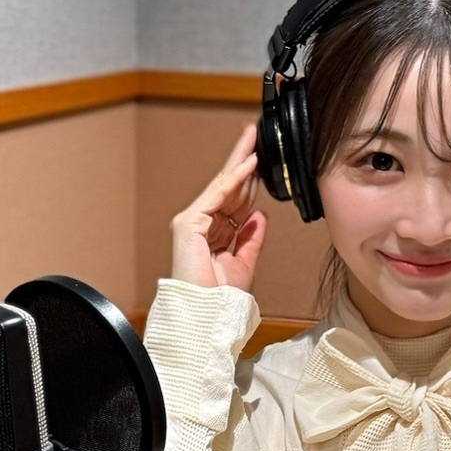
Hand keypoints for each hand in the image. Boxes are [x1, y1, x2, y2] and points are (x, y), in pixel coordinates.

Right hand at [171, 123, 265, 290]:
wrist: (206, 314)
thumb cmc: (220, 299)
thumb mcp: (245, 263)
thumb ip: (251, 238)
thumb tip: (259, 215)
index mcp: (214, 235)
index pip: (235, 201)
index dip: (249, 181)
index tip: (262, 163)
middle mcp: (201, 225)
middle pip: (227, 187)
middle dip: (242, 161)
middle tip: (254, 136)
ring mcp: (192, 223)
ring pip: (221, 186)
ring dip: (239, 162)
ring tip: (253, 139)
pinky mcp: (188, 224)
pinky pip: (216, 196)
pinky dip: (234, 179)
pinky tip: (248, 164)